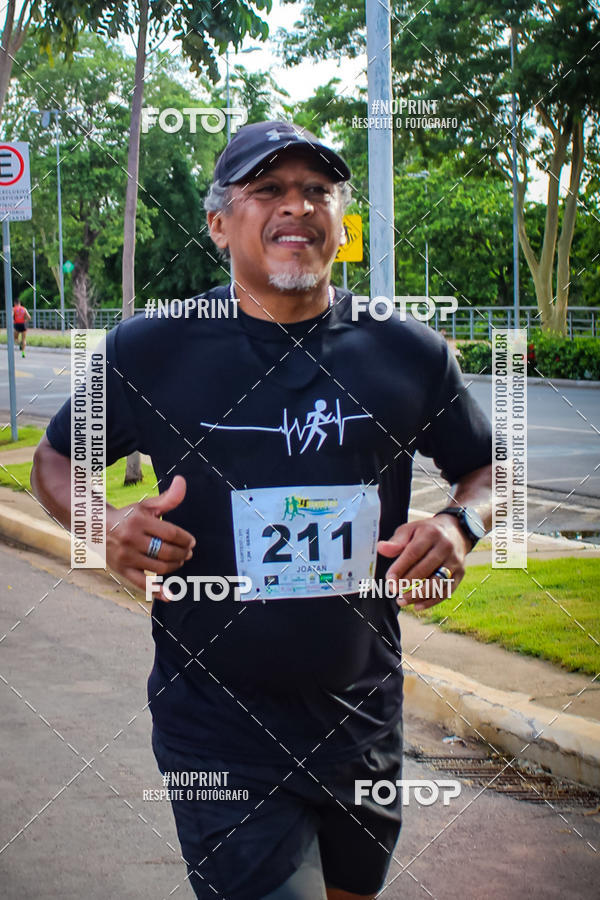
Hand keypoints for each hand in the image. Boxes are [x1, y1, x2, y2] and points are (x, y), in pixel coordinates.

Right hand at [106, 475, 194, 601]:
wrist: (98, 528)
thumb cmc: (128, 516)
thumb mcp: (146, 506)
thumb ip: (167, 498)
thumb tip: (182, 481)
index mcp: (139, 521)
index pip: (171, 533)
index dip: (186, 539)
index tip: (192, 542)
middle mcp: (131, 539)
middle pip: (166, 551)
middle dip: (182, 553)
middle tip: (188, 553)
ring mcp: (126, 557)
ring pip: (158, 567)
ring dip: (175, 566)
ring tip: (180, 561)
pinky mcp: (122, 570)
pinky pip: (141, 585)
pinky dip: (157, 591)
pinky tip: (170, 595)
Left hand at [377, 514, 470, 611]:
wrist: (456, 531)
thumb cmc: (427, 532)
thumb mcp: (410, 529)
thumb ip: (396, 541)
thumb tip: (381, 548)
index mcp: (431, 534)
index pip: (414, 552)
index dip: (400, 567)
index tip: (389, 580)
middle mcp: (445, 547)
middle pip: (426, 568)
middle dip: (407, 583)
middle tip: (393, 591)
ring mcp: (455, 561)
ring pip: (437, 583)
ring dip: (418, 595)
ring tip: (402, 601)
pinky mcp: (461, 573)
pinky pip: (446, 591)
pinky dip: (431, 601)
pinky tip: (417, 606)